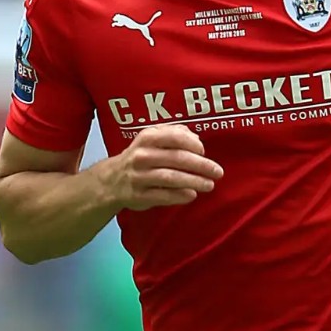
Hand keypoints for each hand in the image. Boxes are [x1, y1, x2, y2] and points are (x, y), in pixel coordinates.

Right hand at [106, 125, 222, 211]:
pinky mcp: (138, 195)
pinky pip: (162, 195)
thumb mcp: (152, 139)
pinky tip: (192, 195)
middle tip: (217, 172)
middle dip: (200, 165)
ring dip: (193, 181)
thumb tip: (196, 138)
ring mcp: (139, 176)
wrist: (112, 180)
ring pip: (170, 178)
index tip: (203, 151)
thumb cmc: (141, 156)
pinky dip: (179, 196)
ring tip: (209, 185)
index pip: (174, 137)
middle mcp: (141, 156)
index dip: (192, 144)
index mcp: (147, 138)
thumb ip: (174, 134)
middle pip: (176, 159)